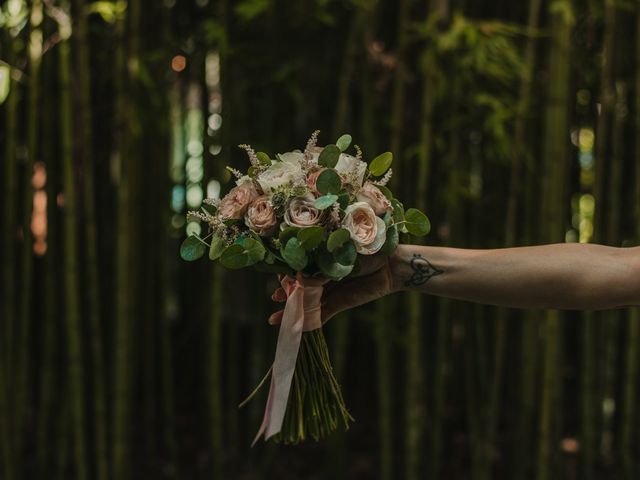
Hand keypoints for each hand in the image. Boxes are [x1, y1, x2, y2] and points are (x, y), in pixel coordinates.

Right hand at [267, 250, 398, 324]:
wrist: (390, 265)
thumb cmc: (367, 250)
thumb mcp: (341, 254)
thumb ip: (322, 265)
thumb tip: (301, 274)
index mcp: (322, 262)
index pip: (298, 270)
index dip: (286, 275)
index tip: (278, 277)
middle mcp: (323, 278)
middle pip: (299, 289)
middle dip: (286, 294)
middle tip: (275, 298)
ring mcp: (330, 293)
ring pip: (307, 305)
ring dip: (292, 312)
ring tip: (275, 319)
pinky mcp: (339, 304)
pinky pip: (321, 316)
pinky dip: (308, 322)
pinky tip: (295, 327)